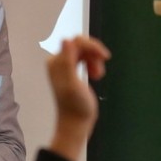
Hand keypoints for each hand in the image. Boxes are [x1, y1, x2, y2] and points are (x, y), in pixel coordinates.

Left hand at [46, 36, 109, 160]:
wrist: (76, 122)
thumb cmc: (75, 106)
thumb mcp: (73, 84)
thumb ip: (67, 62)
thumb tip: (66, 39)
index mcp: (55, 62)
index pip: (76, 42)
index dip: (92, 46)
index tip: (105, 57)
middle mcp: (58, 61)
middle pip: (81, 44)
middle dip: (94, 54)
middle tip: (101, 69)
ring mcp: (65, 65)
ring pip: (85, 51)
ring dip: (95, 61)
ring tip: (98, 76)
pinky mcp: (73, 70)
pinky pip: (86, 58)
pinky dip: (94, 65)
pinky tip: (96, 76)